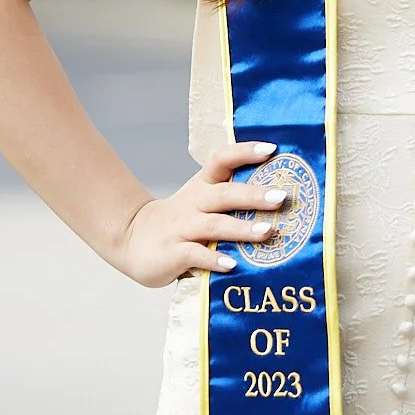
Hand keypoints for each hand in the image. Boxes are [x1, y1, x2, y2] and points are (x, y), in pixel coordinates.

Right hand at [119, 141, 285, 288]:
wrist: (132, 238)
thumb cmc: (180, 222)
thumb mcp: (201, 204)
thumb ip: (231, 205)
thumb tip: (282, 211)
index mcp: (202, 186)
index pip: (222, 160)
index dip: (245, 152)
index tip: (271, 149)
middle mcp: (194, 203)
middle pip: (224, 194)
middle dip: (254, 195)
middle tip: (280, 197)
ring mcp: (182, 227)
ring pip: (214, 224)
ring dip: (241, 228)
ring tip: (266, 231)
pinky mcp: (173, 252)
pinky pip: (195, 254)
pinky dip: (214, 258)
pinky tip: (232, 265)